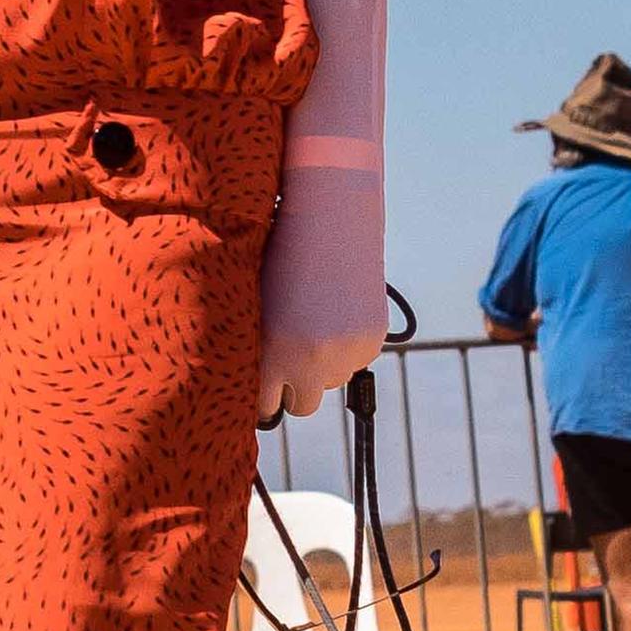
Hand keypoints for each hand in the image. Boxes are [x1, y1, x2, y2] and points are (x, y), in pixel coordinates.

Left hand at [258, 162, 388, 422]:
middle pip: (303, 406)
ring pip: (331, 381)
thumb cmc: (279, 260)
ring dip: (323, 364)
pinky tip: (338, 311)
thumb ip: (259, 351)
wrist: (328, 222)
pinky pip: (355, 360)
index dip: (265, 397)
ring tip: (315, 319)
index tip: (265, 390)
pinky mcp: (372, 341)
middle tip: (291, 362)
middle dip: (296, 389)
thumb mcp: (259, 308)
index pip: (266, 407)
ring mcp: (346, 353)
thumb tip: (261, 391)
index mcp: (273, 353)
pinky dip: (346, 346)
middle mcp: (311, 361)